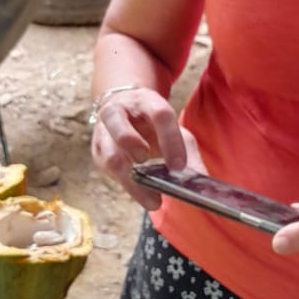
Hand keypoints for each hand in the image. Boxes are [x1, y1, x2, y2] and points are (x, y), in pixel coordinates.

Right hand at [91, 87, 200, 209]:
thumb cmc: (153, 125)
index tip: (179, 166)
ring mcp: (104, 132)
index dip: (170, 140)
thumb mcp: (174, 131)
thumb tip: (201, 183)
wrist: (124, 112)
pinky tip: (141, 194)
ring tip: (150, 197)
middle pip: (122, 130)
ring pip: (109, 156)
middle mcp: (119, 112)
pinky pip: (107, 170)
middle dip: (134, 148)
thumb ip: (188, 154)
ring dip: (129, 178)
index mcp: (146, 101)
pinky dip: (125, 185)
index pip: (160, 115)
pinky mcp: (97, 150)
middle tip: (148, 164)